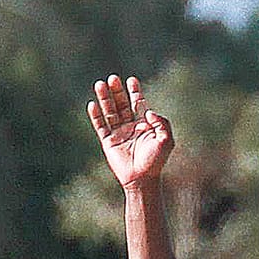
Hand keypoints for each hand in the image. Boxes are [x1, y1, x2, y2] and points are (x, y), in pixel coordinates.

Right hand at [90, 74, 171, 188]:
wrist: (142, 179)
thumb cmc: (156, 161)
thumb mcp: (166, 139)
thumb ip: (161, 122)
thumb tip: (148, 111)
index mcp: (144, 124)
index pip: (137, 103)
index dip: (134, 91)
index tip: (131, 80)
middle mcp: (130, 127)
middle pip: (121, 104)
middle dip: (117, 91)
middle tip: (113, 78)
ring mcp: (118, 134)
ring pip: (109, 112)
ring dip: (105, 98)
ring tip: (100, 84)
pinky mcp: (108, 142)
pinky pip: (100, 126)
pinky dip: (95, 115)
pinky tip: (92, 104)